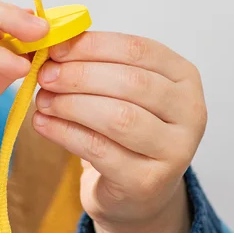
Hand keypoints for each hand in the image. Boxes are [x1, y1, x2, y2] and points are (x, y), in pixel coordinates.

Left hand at [32, 32, 206, 232]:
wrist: (137, 190)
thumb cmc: (125, 126)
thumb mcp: (119, 88)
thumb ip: (95, 62)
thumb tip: (52, 43)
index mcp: (184, 77)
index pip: (138, 50)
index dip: (93, 45)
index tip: (55, 47)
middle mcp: (191, 112)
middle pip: (130, 82)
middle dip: (79, 75)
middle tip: (44, 75)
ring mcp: (175, 150)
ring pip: (118, 117)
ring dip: (71, 105)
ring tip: (42, 100)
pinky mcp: (148, 182)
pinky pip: (99, 149)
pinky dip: (64, 133)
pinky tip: (43, 123)